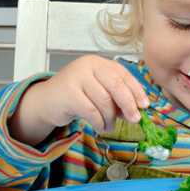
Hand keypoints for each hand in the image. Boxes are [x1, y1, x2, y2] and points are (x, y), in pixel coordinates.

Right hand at [9, 55, 149, 145]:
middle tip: (135, 119)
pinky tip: (101, 128)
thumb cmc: (75, 96)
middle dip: (128, 104)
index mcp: (99, 62)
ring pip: (105, 101)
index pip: (124, 74)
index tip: (144, 105)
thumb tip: (136, 110)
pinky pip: (92, 111)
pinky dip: (99, 122)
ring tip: (110, 127)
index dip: (136, 90)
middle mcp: (88, 65)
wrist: (45, 102)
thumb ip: (116, 98)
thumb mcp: (98, 93)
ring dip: (111, 118)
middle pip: (117, 85)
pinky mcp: (69, 92)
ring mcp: (77, 77)